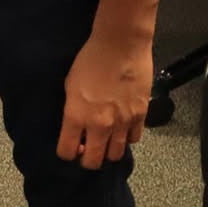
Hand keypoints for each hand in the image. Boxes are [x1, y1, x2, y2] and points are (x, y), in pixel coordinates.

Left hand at [57, 31, 151, 169]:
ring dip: (109, 150)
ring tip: (106, 140)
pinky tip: (122, 127)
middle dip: (88, 160)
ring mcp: (122, 122)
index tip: (70, 147)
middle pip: (94, 161)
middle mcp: (99, 124)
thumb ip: (73, 110)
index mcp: (76, 116)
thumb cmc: (90, 59)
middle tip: (88, 150)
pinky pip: (134, 139)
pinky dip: (127, 137)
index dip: (67, 153)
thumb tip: (76, 127)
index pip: (67, 152)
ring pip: (116, 154)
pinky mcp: (141, 115)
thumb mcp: (70, 85)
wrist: (121, 45)